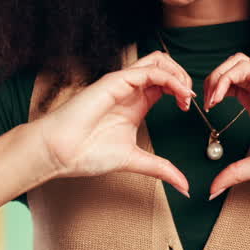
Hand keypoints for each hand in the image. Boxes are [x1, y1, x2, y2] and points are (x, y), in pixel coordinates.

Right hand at [33, 51, 196, 196]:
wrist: (60, 152)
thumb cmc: (88, 153)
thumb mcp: (136, 161)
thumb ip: (161, 169)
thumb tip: (185, 188)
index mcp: (136, 103)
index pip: (165, 83)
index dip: (182, 90)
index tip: (188, 108)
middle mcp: (130, 89)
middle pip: (164, 65)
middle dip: (183, 76)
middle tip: (189, 98)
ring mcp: (123, 83)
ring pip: (158, 61)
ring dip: (178, 73)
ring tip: (185, 94)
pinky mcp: (115, 81)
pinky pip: (149, 71)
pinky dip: (170, 78)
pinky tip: (178, 94)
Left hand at [203, 53, 249, 199]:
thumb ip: (237, 172)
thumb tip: (212, 191)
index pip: (228, 88)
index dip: (211, 94)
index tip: (203, 112)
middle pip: (228, 71)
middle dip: (209, 82)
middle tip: (203, 103)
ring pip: (236, 63)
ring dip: (216, 76)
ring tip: (211, 99)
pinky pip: (247, 67)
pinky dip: (227, 77)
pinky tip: (221, 97)